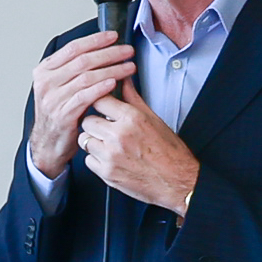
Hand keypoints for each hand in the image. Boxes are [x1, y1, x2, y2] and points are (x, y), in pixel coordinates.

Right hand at [27, 31, 137, 181]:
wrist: (48, 142)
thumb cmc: (59, 113)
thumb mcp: (61, 86)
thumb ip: (76, 70)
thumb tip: (104, 50)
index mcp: (45, 70)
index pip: (73, 48)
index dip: (95, 40)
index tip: (113, 36)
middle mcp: (46, 82)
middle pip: (82, 60)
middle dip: (109, 53)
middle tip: (127, 51)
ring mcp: (53, 98)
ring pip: (86, 77)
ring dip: (111, 70)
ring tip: (128, 67)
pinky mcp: (62, 114)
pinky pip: (84, 96)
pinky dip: (101, 88)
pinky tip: (114, 82)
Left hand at [78, 79, 201, 214]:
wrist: (177, 181)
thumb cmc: (169, 152)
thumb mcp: (153, 119)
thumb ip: (133, 98)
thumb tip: (124, 81)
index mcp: (132, 119)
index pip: (100, 100)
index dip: (100, 102)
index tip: (101, 106)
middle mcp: (119, 136)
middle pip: (88, 121)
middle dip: (95, 123)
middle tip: (105, 128)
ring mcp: (111, 155)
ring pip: (85, 140)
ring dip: (94, 141)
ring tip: (108, 143)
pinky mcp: (107, 173)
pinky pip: (88, 160)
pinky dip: (96, 159)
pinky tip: (109, 157)